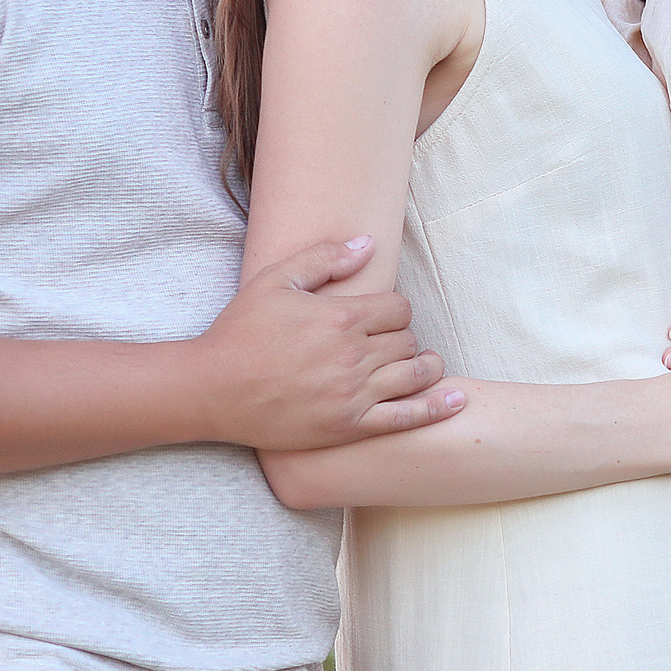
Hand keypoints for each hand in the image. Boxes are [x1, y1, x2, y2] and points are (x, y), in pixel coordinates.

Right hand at [195, 237, 463, 450]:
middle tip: (386, 342)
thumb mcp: (276, 280)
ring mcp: (353, 394)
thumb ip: (324, 259)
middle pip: (407, 339)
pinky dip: (437, 408)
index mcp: (340, 316)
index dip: (394, 310)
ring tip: (423, 364)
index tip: (379, 316)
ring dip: (425, 366)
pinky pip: (406, 418)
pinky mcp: (349, 427)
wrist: (212, 389)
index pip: (398, 307)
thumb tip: (368, 243)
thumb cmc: (240, 331)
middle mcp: (352, 356)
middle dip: (403, 337)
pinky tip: (458, 400)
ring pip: (415, 374)